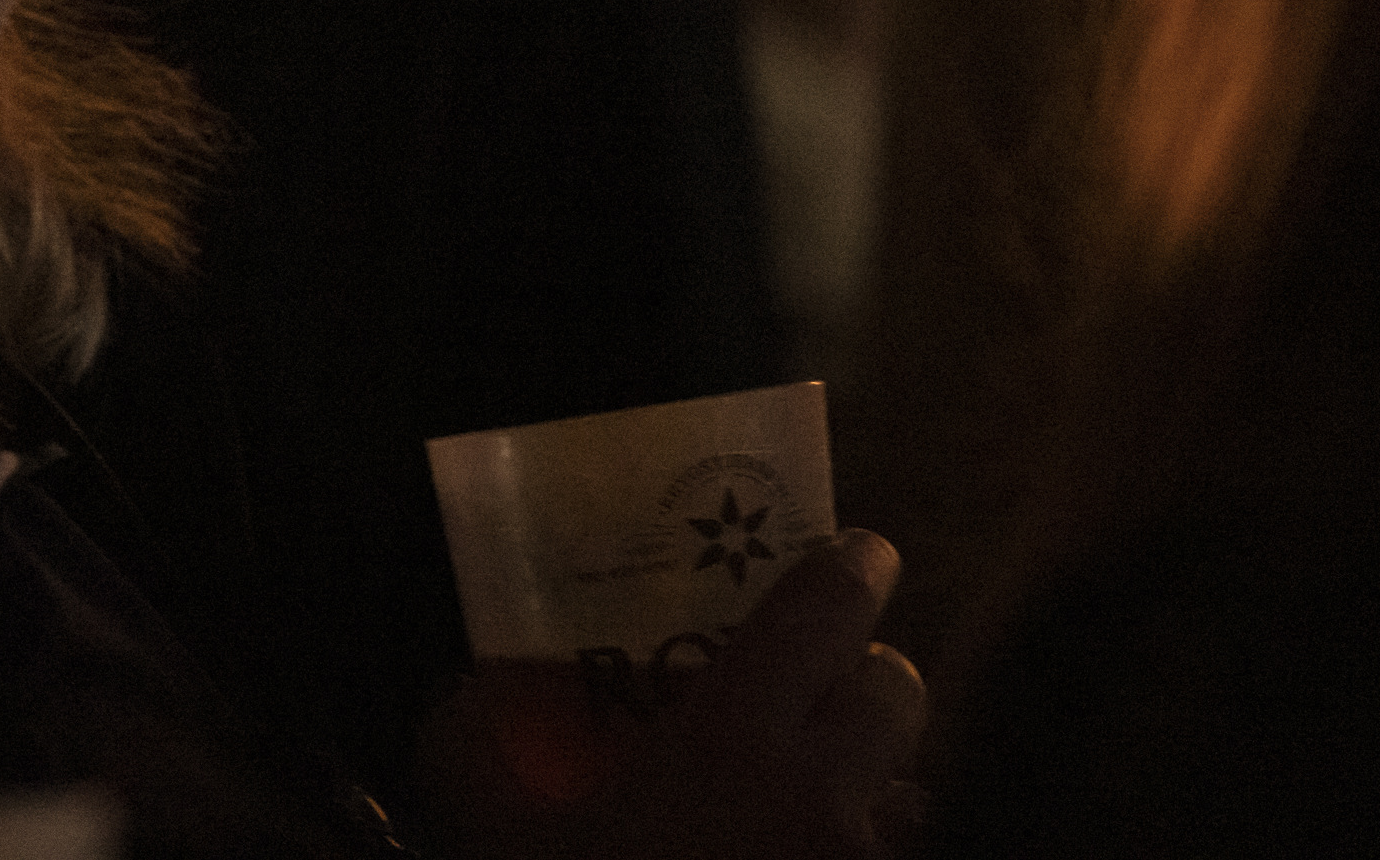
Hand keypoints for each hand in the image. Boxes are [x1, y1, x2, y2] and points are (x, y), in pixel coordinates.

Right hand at [411, 530, 928, 859]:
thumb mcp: (500, 841)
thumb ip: (476, 756)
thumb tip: (463, 694)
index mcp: (734, 743)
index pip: (821, 613)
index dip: (846, 568)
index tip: (856, 550)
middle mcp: (827, 798)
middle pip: (896, 688)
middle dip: (868, 674)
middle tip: (821, 689)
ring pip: (915, 792)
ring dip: (883, 781)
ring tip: (828, 801)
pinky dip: (876, 853)